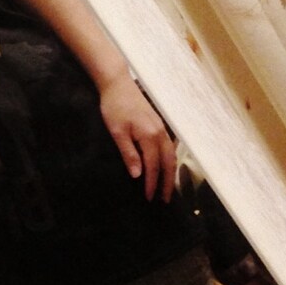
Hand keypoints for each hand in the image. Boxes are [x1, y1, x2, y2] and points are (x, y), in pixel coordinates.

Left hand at [98, 71, 176, 201]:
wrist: (118, 84)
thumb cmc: (114, 107)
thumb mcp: (117, 132)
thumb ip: (128, 153)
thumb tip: (138, 175)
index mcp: (149, 136)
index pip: (152, 166)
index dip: (151, 183)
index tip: (149, 198)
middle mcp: (160, 133)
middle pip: (168, 163)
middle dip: (167, 183)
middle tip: (165, 200)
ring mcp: (162, 128)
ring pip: (171, 155)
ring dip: (170, 172)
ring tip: (167, 187)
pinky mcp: (159, 125)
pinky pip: (169, 147)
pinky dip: (169, 160)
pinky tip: (166, 166)